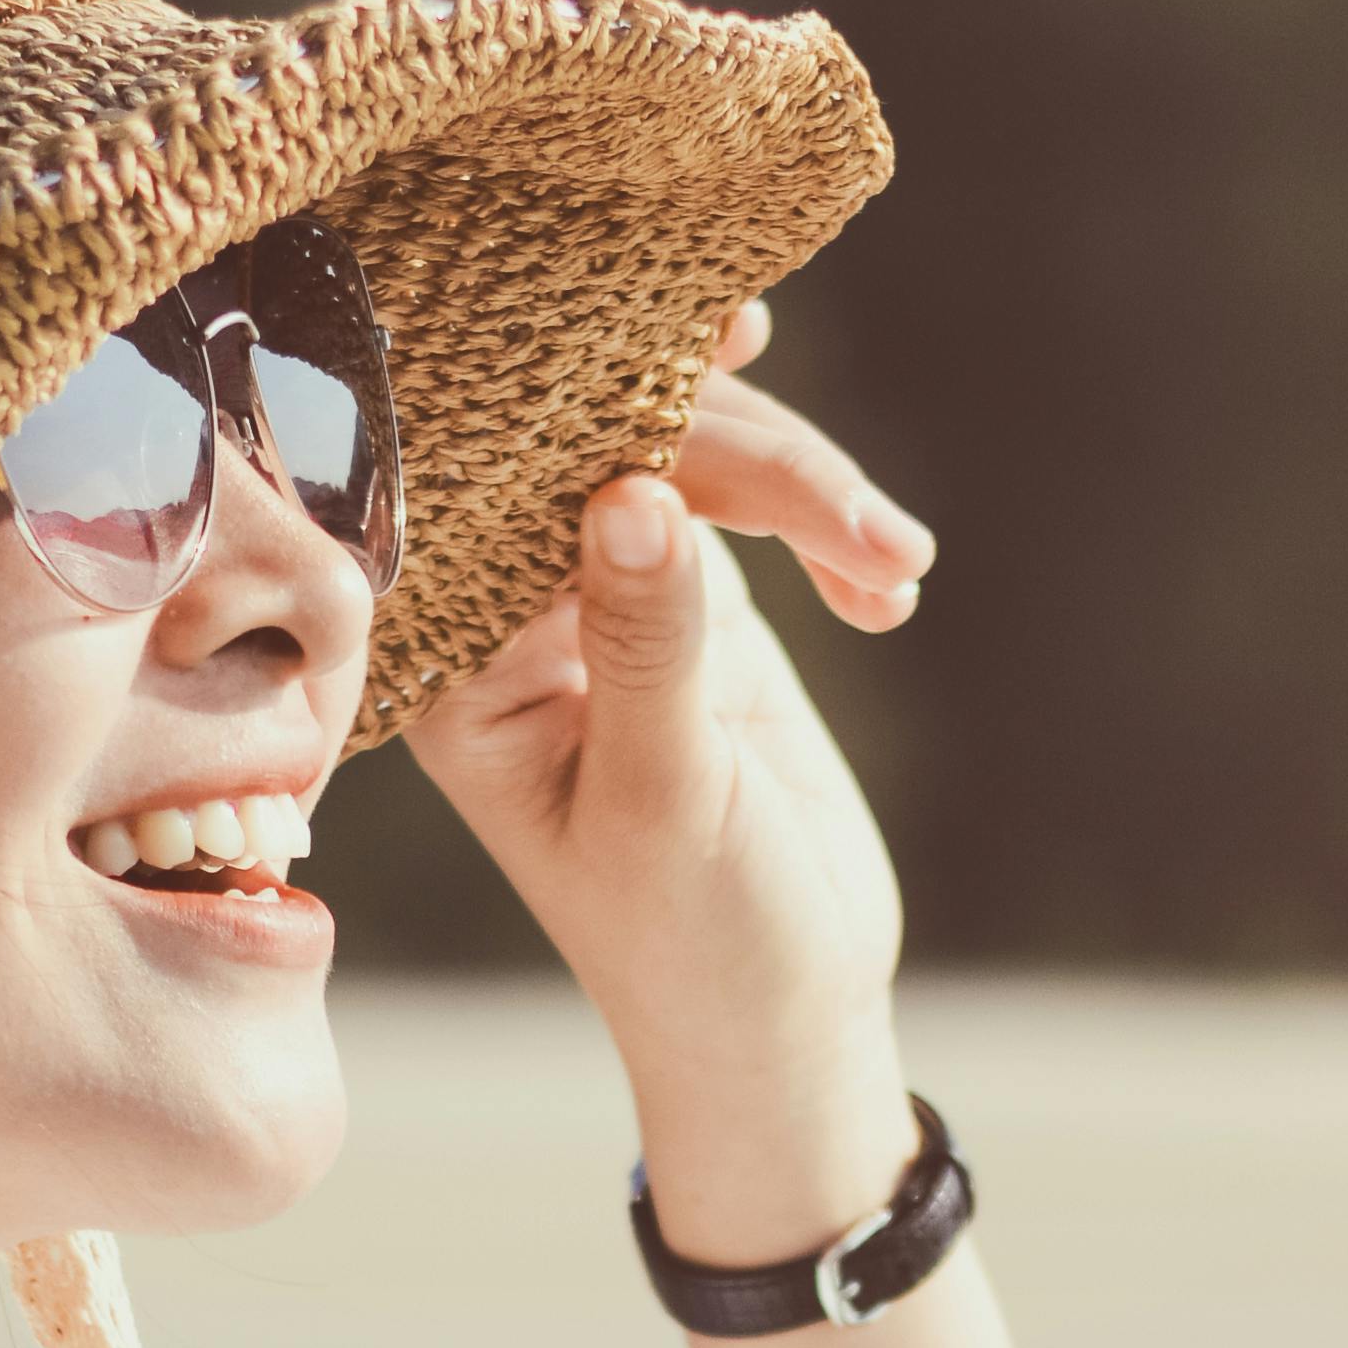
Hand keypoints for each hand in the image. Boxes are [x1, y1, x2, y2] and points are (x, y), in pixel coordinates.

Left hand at [407, 307, 937, 1254]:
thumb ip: (650, 643)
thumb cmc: (695, 943)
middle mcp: (509, 610)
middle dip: (734, 445)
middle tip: (850, 507)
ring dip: (805, 487)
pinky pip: (746, 492)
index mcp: (454, 659)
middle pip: (605, 441)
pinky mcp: (689, 593)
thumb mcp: (671, 800)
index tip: (678, 330)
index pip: (497, 482)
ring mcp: (601, 591)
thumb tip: (634, 486)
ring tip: (892, 560)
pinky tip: (891, 581)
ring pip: (688, 452)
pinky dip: (829, 519)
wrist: (783, 1018)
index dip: (573, 390)